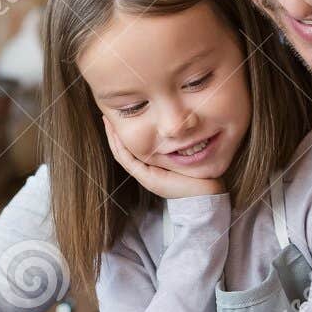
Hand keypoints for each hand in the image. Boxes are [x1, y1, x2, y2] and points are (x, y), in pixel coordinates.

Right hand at [102, 116, 223, 199]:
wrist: (204, 194)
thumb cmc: (197, 174)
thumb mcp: (182, 154)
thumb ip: (173, 144)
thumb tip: (171, 126)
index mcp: (152, 167)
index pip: (130, 148)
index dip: (122, 134)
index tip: (118, 117)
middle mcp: (146, 172)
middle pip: (122, 150)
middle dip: (113, 133)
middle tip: (106, 117)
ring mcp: (145, 176)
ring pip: (122, 155)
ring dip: (113, 138)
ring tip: (107, 122)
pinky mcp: (148, 178)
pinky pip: (129, 161)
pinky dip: (121, 147)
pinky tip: (117, 134)